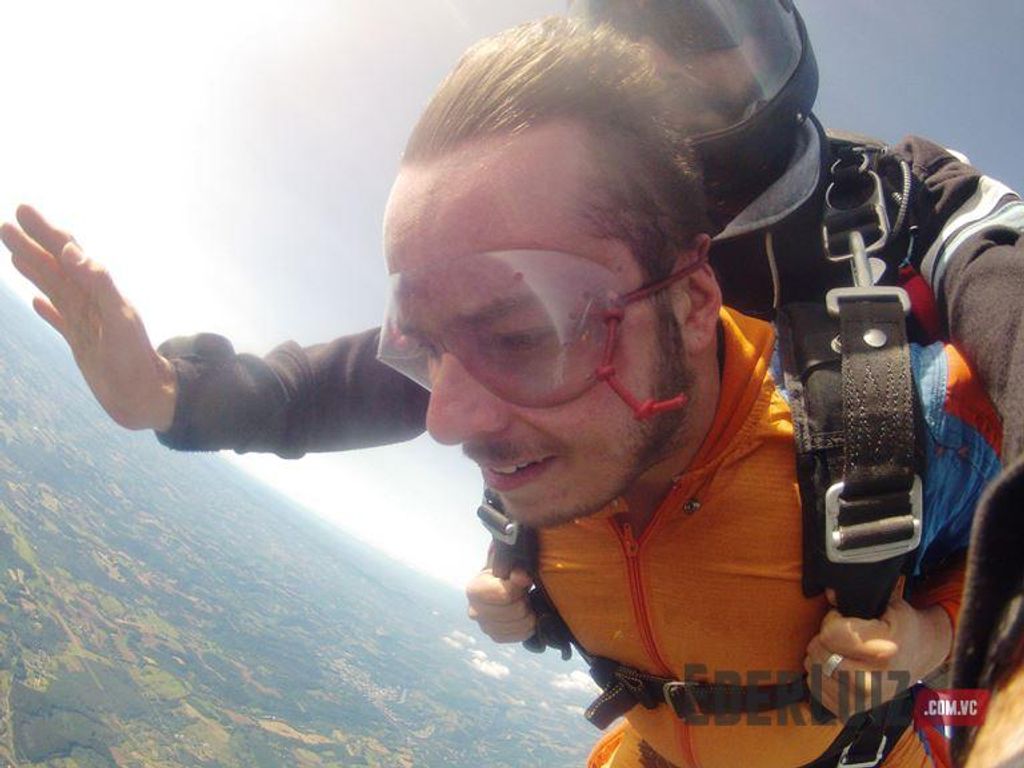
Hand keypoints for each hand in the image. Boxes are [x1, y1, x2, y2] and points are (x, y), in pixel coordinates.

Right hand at [1, 205, 176, 430]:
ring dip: (34, 269)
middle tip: (6, 224)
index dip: (46, 233)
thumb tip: (72, 252)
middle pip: (56, 267)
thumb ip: (99, 283)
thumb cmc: (135, 360)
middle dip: (32, 244)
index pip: (68, 254)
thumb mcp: (119, 318)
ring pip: (54, 288)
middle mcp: (91, 303)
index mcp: (99, 292)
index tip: (22, 211)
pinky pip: (60, 319)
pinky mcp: (82, 344)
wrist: (147, 397)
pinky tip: (36, 301)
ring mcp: (85, 323)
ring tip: (13, 252)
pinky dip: (47, 308)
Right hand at [466, 566, 536, 642]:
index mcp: (474, 590)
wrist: (502, 585)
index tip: (524, 581)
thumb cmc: (505, 573)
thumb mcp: (509, 565)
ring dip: (528, 613)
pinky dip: (528, 626)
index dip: (519, 588)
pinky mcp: (496, 637)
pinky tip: (524, 615)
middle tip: (523, 593)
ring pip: (520, 624)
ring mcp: (485, 627)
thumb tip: (522, 578)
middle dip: (525, 600)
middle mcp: (475, 611)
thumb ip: (515, 568)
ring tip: (524, 602)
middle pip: (516, 610)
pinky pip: (521, 635)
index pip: (505, 595)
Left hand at [803, 589, 952, 718]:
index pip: (831, 633)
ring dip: (817, 656)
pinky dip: (817, 675)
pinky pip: (816, 690)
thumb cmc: (900, 628)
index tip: (844, 618)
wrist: (920, 656)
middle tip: (839, 636)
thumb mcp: (889, 604)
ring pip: (814, 672)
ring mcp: (863, 699)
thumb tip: (828, 592)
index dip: (832, 620)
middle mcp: (874, 679)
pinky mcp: (852, 710)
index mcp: (884, 650)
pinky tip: (832, 667)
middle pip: (820, 654)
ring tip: (836, 650)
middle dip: (822, 639)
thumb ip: (858, 595)